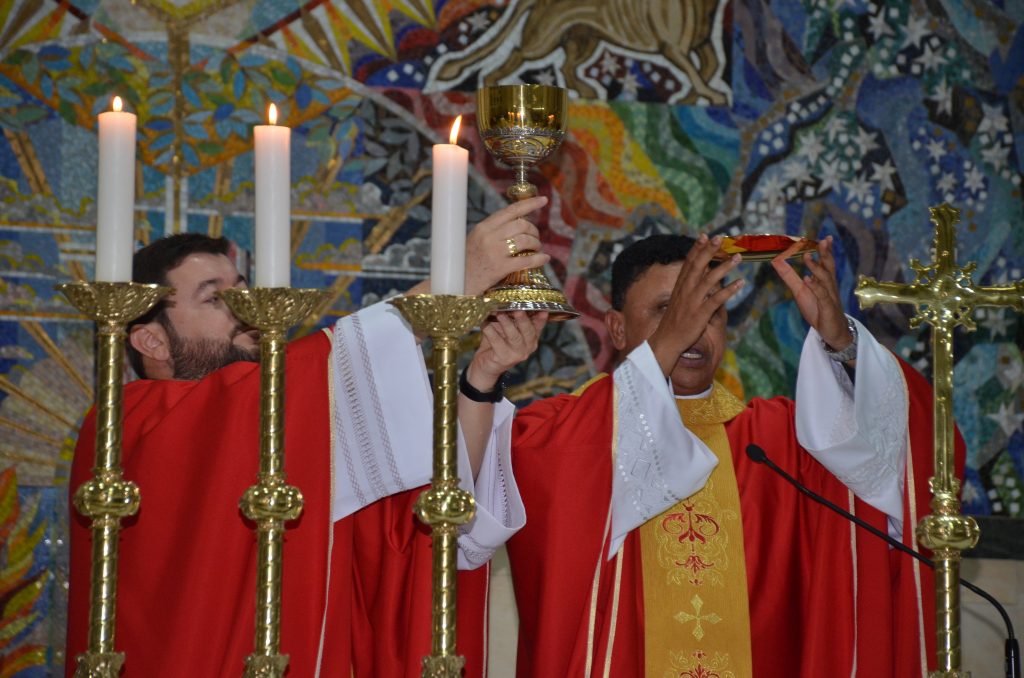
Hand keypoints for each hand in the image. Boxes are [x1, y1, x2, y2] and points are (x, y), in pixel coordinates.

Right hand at [465, 196, 550, 294]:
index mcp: (483, 227)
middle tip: (536, 238)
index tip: (543, 200)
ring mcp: (494, 252)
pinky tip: (544, 259)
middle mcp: (489, 236)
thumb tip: (517, 223)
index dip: (530, 203)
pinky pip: (526, 260)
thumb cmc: (467, 262)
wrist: (456, 283)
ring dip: (536, 243)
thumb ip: (493, 230)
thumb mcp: (475, 240)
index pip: (511, 210)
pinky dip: (539, 259)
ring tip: (536, 249)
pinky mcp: (500, 268)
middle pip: (521, 224)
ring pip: (525, 240)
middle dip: (534, 230)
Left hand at [466, 311, 547, 390]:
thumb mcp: (506, 329)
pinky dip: (489, 330)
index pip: (538, 326)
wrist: (486, 365)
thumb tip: (505, 300)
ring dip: (506, 323)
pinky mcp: (503, 358)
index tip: (543, 309)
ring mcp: (517, 354)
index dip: (541, 318)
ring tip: (499, 313)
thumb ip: (510, 318)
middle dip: (523, 319)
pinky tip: (484, 322)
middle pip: (528, 331)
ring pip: (514, 336)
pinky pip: (496, 341)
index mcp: (532, 338)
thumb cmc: (497, 343)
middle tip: (517, 309)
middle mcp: (528, 347)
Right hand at [648, 234, 743, 374]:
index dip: (696, 248)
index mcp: (680, 286)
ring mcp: (693, 302)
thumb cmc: (675, 321)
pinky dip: (729, 291)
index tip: (704, 235)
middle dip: (709, 251)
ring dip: (724, 267)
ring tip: (738, 257)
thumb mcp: (680, 300)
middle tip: (720, 238)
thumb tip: (706, 275)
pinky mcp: (700, 314)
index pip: (688, 263)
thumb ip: (691, 287)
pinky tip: (740, 283)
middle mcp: (686, 290)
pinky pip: (716, 300)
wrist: (667, 340)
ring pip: (709, 280)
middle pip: (698, 266)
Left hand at [771, 235, 851, 349]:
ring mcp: (829, 296)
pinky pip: (822, 295)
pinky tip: (808, 279)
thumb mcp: (800, 291)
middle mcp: (829, 286)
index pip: (825, 263)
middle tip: (823, 240)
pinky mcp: (827, 307)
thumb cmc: (818, 309)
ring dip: (816, 267)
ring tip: (807, 257)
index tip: (824, 238)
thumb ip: (789, 276)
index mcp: (824, 281)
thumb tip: (776, 261)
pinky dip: (815, 287)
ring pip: (825, 279)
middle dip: (825, 253)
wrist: (832, 331)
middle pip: (828, 267)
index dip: (825, 251)